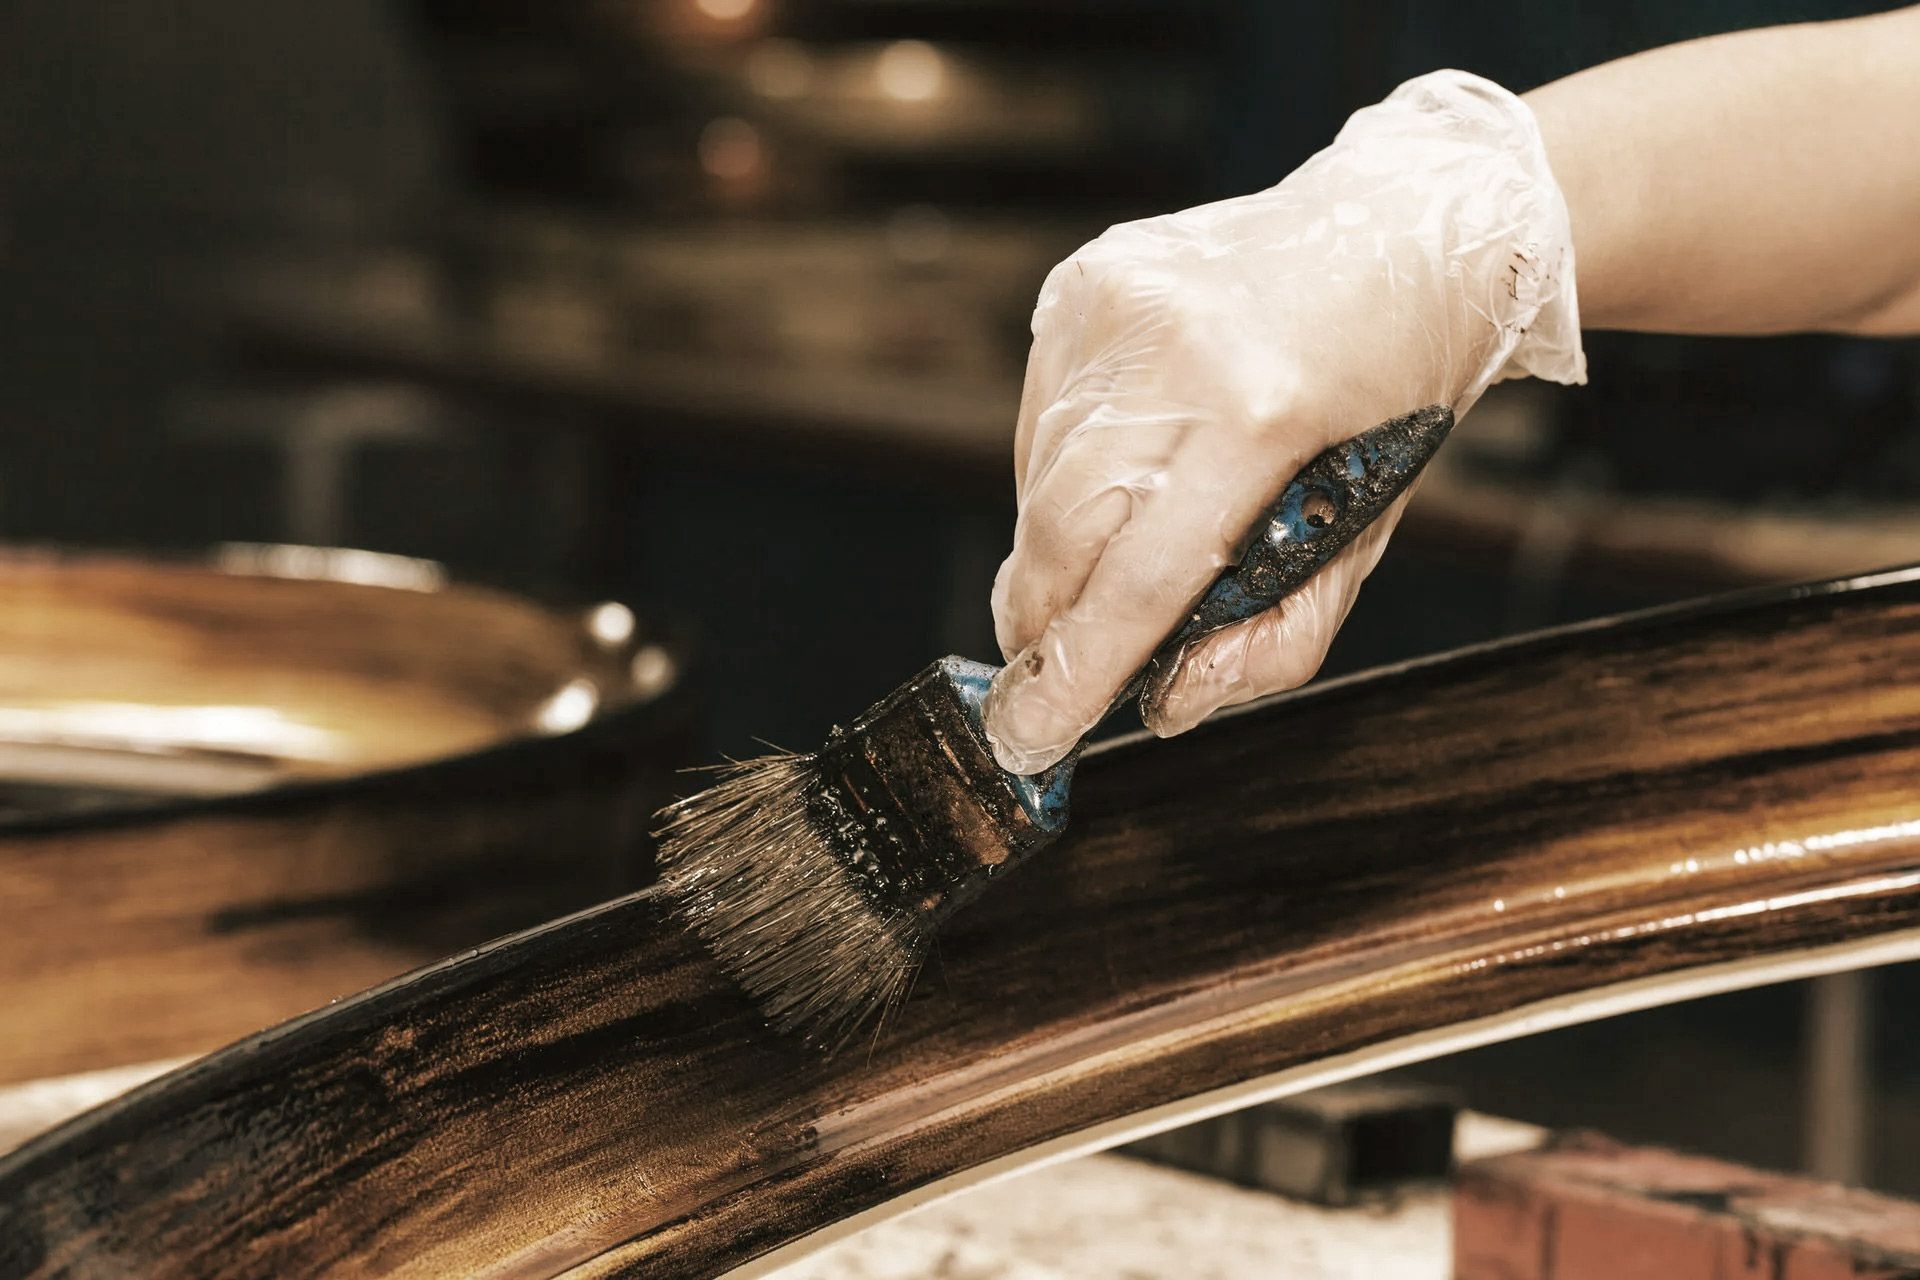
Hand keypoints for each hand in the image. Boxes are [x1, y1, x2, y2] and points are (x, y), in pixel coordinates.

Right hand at [981, 71, 1585, 774]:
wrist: (1401, 235)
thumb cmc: (1389, 402)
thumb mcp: (1364, 538)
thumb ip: (1271, 641)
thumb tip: (1160, 704)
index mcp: (1263, 414)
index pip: (1138, 580)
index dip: (1074, 673)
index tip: (1026, 738)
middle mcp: (1177, 350)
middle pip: (1059, 533)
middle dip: (1041, 624)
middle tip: (1043, 676)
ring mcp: (1120, 306)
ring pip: (1035, 480)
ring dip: (1056, 550)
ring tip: (1115, 550)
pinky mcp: (1085, 283)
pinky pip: (1038, 420)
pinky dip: (1060, 476)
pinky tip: (1122, 467)